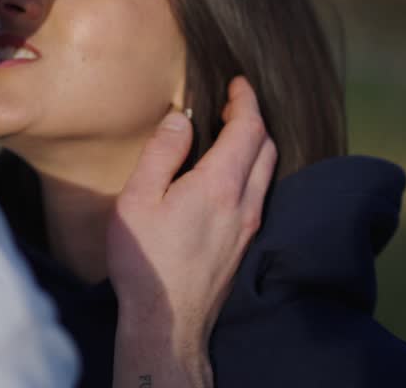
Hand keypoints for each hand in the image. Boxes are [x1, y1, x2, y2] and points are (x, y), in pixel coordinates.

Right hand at [108, 77, 276, 386]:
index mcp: (219, 185)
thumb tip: (182, 118)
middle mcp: (244, 203)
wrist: (167, 321)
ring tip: (230, 132)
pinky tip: (227, 173)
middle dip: (253, 119)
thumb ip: (162, 153)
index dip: (246, 100)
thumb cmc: (145, 261)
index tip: (238, 83)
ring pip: (267, 172)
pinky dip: (252, 169)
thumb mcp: (138, 199)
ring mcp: (248, 226)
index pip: (249, 129)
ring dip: (255, 144)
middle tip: (232, 102)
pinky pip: (259, 194)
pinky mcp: (244, 244)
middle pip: (266, 147)